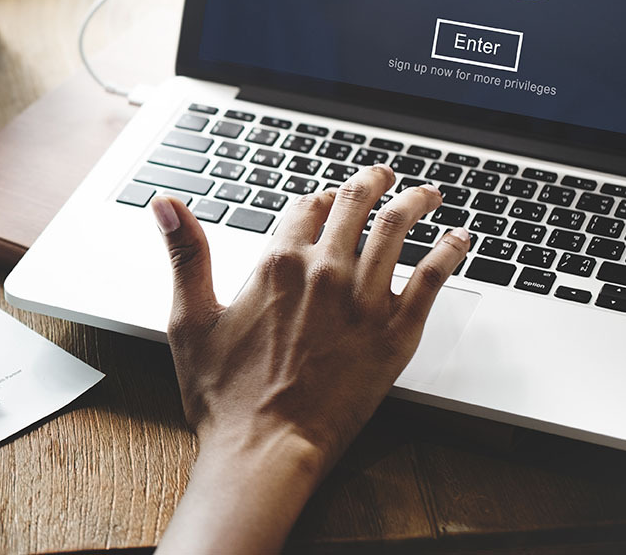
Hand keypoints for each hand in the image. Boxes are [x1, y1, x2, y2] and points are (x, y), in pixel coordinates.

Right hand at [153, 165, 469, 552]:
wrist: (265, 450)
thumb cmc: (224, 396)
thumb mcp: (190, 318)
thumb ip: (185, 253)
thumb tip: (165, 203)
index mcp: (277, 264)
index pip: (306, 206)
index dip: (317, 197)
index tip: (326, 198)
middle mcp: (324, 271)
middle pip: (355, 205)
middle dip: (371, 182)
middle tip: (383, 176)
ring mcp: (364, 301)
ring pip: (397, 229)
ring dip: (415, 202)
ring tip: (427, 193)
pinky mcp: (395, 333)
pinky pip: (432, 278)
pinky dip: (449, 251)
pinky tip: (460, 239)